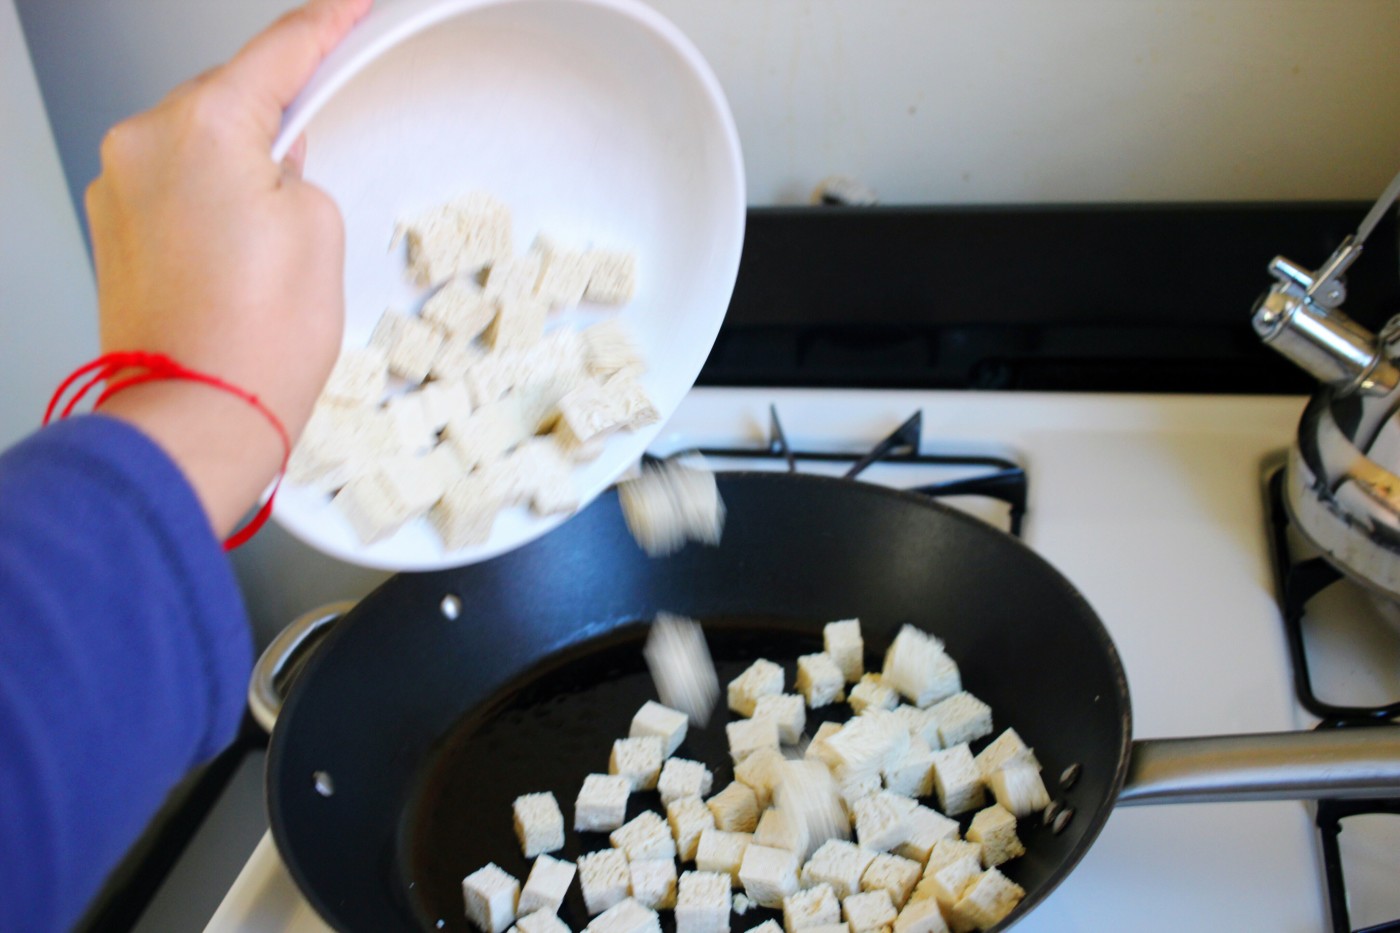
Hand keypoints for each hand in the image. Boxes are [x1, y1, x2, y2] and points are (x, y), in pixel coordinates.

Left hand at [86, 0, 371, 536]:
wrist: (199, 419)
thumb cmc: (256, 342)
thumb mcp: (317, 227)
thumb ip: (298, 167)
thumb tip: (273, 165)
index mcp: (199, 125)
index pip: (278, 51)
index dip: (326, 25)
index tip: (349, 7)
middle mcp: (142, 145)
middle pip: (228, 98)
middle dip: (279, 118)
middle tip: (322, 159)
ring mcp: (119, 190)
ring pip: (200, 147)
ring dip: (243, 170)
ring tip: (279, 241)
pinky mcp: (116, 233)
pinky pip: (175, 189)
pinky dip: (212, 205)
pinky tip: (243, 253)